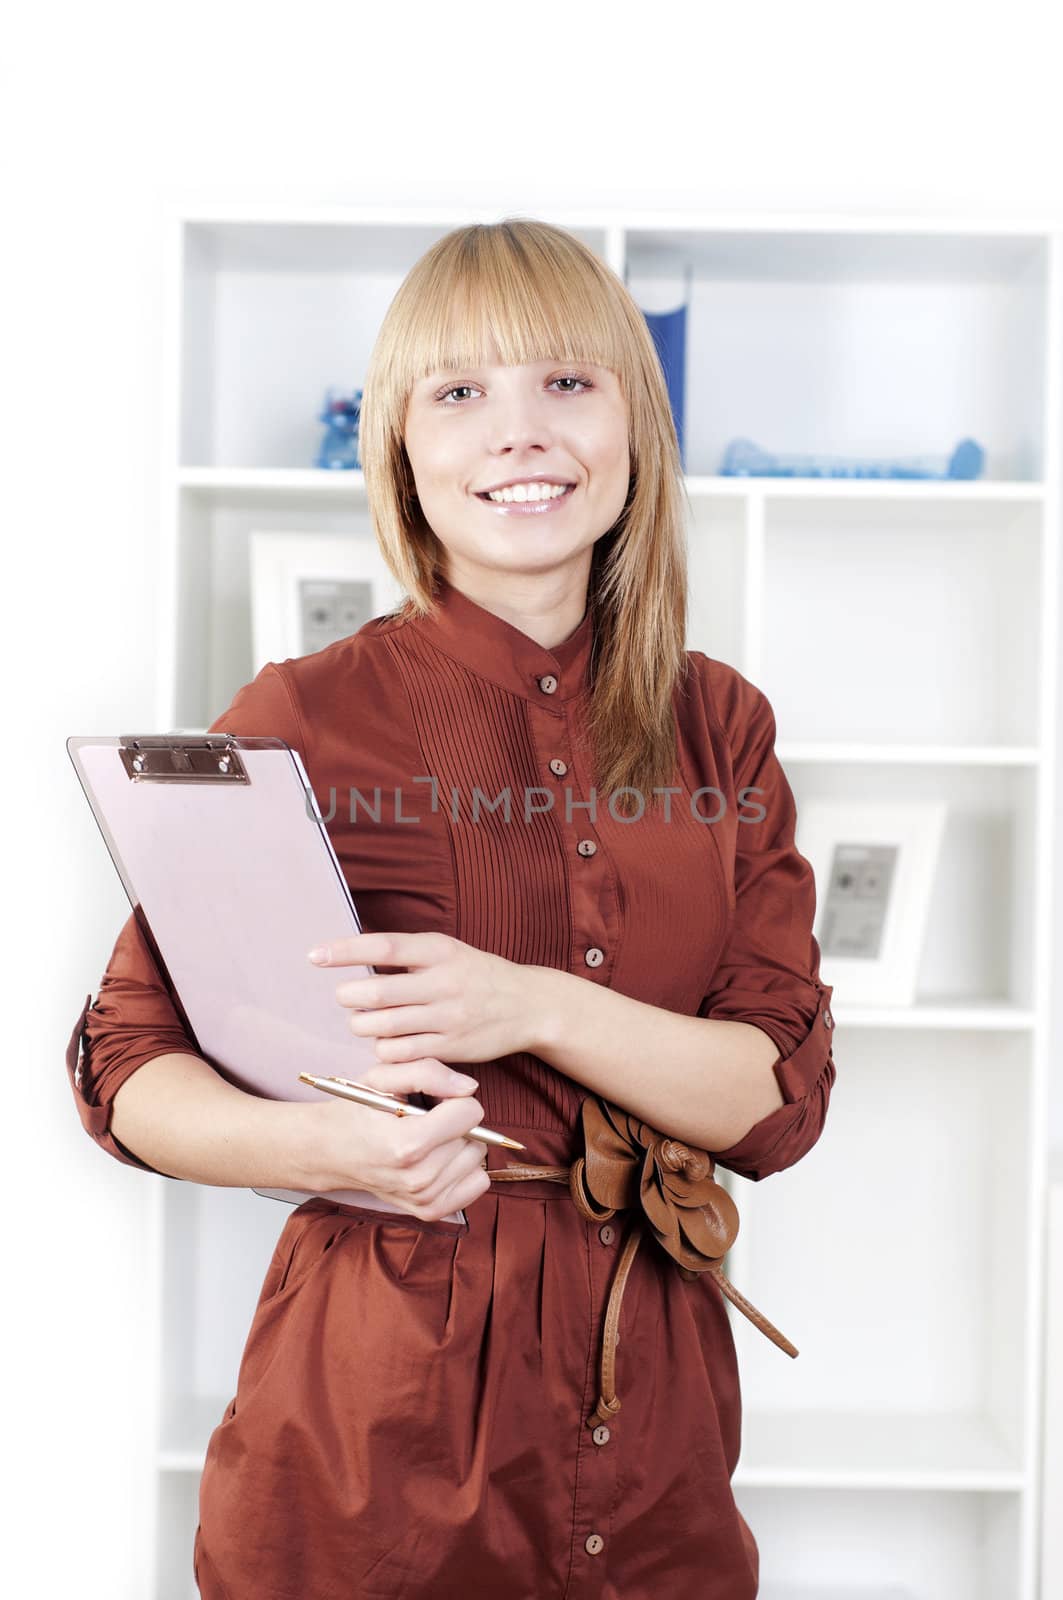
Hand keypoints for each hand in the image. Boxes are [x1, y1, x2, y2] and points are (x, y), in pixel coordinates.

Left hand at [306, 930, 544, 1065]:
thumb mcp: (448, 952)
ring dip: (363, 1025)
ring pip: (384, 1027)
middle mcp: (444, 982)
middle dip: (350, 997)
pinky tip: (385, 1042)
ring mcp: (449, 1017)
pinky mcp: (451, 1047)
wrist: (528, 1005)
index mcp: (439, 950)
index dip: (345, 951)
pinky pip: (402, 1053)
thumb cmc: (476, 974)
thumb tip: (353, 955)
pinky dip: (383, 1050)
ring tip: (364, 1020)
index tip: (315, 955)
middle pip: (378, 993)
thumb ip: (408, 955)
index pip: (384, 948)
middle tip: (346, 997)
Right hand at [306, 1058, 491, 1220]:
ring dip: (459, 1145)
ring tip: (427, 1139)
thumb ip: (428, 1073)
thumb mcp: (381, 1077)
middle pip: (476, 1137)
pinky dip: (464, 1169)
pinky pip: (478, 1184)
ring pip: (477, 1159)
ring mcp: (425, 1198)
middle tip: (424, 1121)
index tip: (432, 1101)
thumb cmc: (356, 1111)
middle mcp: (419, 1178)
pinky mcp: (431, 1211)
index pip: (470, 1113)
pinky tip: (438, 1159)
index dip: (453, 1099)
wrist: (329, 1151)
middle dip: (456, 1122)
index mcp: (408, 1144)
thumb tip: (469, 1088)